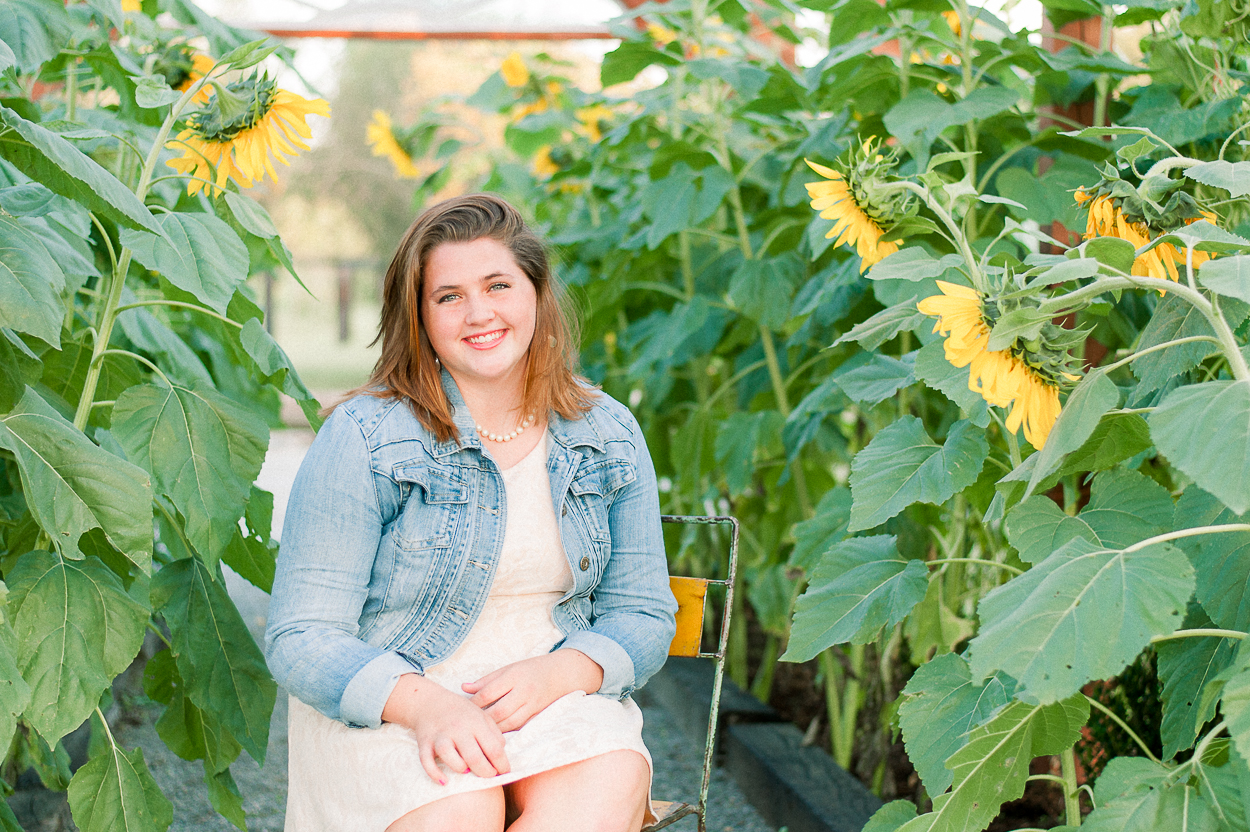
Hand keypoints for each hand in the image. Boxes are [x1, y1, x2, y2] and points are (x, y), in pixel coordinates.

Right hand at [381, 673, 509, 783]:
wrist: (429, 702)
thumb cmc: (460, 712)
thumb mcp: (481, 715)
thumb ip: (494, 733)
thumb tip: (501, 753)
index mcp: (475, 722)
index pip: (493, 748)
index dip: (502, 764)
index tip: (505, 771)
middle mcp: (458, 728)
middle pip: (474, 757)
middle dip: (485, 772)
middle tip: (490, 776)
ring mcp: (440, 736)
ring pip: (449, 756)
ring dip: (460, 768)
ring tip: (467, 771)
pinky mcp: (424, 743)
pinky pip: (427, 761)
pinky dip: (434, 773)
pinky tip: (444, 781)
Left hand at [462, 649, 603, 732]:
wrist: (561, 674)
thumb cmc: (530, 669)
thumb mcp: (508, 668)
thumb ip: (486, 680)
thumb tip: (463, 688)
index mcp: (514, 676)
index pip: (488, 692)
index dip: (473, 702)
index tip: (463, 708)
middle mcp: (524, 691)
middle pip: (498, 711)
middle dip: (481, 720)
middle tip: (468, 724)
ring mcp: (532, 705)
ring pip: (509, 723)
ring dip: (492, 730)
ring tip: (479, 732)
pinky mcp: (537, 715)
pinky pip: (519, 727)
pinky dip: (506, 732)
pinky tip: (495, 735)